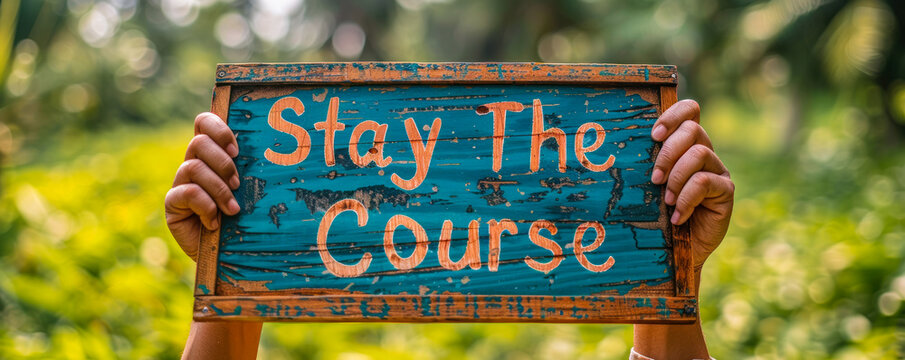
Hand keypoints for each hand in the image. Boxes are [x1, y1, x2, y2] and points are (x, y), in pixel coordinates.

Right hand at [165, 112, 240, 260]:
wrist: (226, 255)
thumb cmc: (243, 220)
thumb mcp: (250, 192)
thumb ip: (251, 171)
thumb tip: (273, 152)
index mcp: (211, 154)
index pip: (203, 123)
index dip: (218, 129)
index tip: (237, 150)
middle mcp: (193, 164)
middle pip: (198, 143)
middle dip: (223, 163)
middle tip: (238, 184)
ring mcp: (181, 183)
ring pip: (194, 168)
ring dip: (218, 189)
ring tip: (233, 210)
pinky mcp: (173, 204)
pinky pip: (188, 193)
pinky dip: (207, 207)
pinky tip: (215, 223)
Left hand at [650, 99, 733, 268]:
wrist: (677, 252)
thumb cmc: (657, 216)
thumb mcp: (647, 186)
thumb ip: (646, 164)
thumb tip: (622, 146)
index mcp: (685, 145)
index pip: (689, 111)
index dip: (673, 115)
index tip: (653, 136)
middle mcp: (704, 153)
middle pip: (692, 129)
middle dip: (668, 152)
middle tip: (654, 178)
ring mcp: (717, 170)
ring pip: (698, 153)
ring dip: (676, 178)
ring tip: (666, 201)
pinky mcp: (726, 191)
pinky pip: (705, 182)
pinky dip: (686, 199)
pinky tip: (678, 217)